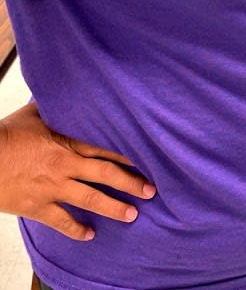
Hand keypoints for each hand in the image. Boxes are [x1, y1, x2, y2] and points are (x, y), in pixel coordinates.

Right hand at [0, 102, 155, 240]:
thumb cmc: (6, 135)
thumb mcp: (34, 114)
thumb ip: (55, 108)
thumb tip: (68, 92)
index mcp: (68, 142)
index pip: (106, 147)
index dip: (128, 153)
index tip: (148, 157)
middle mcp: (66, 166)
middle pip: (106, 174)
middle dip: (130, 183)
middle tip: (150, 190)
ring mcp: (53, 189)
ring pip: (91, 200)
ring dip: (113, 208)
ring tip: (132, 214)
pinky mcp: (38, 207)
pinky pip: (62, 222)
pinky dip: (77, 230)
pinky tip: (90, 235)